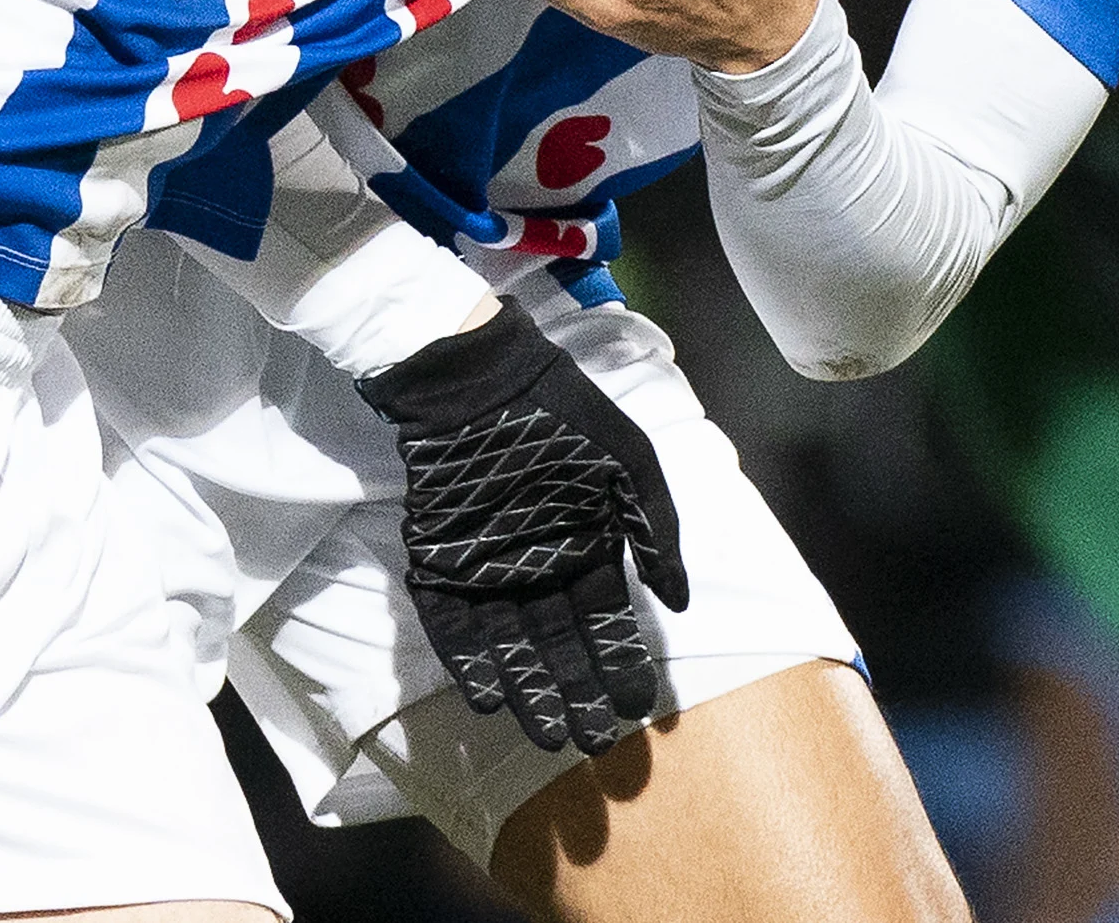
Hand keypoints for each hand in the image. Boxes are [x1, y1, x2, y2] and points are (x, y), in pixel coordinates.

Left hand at [359, 297, 689, 756]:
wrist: (478, 374)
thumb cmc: (562, 412)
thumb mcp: (629, 463)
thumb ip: (658, 531)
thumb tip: (681, 604)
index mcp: (586, 545)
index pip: (607, 621)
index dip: (621, 666)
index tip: (637, 711)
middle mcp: (539, 566)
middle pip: (558, 645)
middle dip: (575, 694)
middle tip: (590, 743)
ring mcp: (486, 566)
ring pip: (508, 644)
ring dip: (526, 689)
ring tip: (544, 737)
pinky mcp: (438, 560)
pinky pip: (451, 622)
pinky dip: (468, 660)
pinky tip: (487, 697)